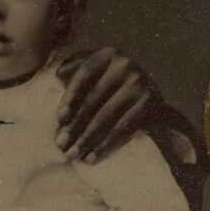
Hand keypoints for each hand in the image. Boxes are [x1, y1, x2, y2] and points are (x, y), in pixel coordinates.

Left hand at [55, 47, 156, 161]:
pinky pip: (122, 128)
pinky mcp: (149, 103)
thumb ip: (77, 67)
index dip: (70, 97)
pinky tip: (91, 156)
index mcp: (108, 54)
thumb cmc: (112, 86)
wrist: (151, 98)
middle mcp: (125, 65)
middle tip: (61, 144)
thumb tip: (58, 74)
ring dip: (86, 139)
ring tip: (73, 154)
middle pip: (93, 99)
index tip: (59, 119)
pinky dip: (104, 145)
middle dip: (75, 125)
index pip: (84, 74)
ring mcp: (139, 84)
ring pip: (106, 117)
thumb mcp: (96, 71)